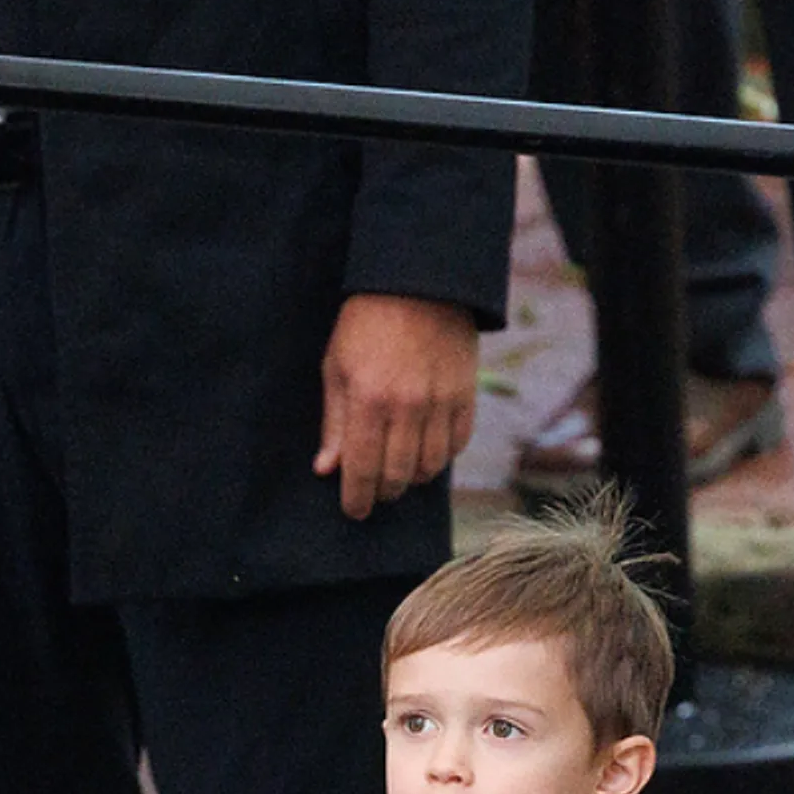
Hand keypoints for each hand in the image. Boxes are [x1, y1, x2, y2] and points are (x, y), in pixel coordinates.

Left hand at [315, 292, 480, 518]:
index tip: (353, 511)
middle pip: (398, 476)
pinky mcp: (466, 395)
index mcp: (369, 400)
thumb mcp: (336, 367)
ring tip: (398, 471)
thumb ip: (334, 423)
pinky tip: (425, 451)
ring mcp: (441, 402)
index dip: (356, 498)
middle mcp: (408, 407)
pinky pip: (457, 445)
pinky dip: (441, 457)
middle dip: (382, 492)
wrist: (420, 283)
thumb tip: (327, 470)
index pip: (363, 469)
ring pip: (430, 467)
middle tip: (373, 492)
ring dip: (412, 478)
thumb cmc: (366, 324)